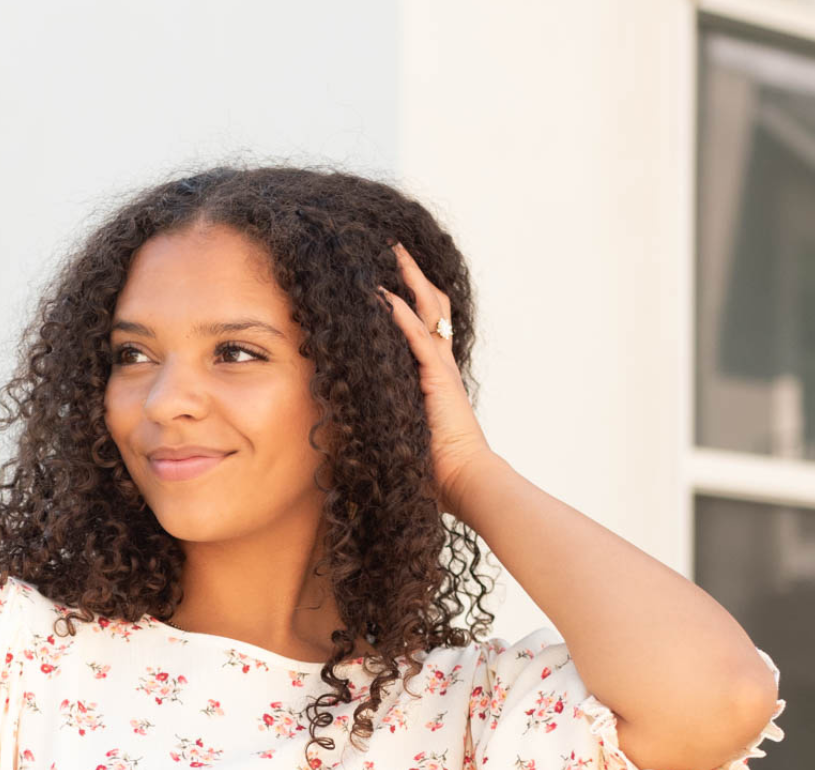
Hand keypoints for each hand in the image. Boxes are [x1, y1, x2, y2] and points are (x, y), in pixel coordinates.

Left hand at [376, 240, 496, 519]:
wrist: (462, 479)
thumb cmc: (433, 465)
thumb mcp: (402, 428)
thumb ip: (386, 411)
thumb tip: (351, 414)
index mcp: (434, 372)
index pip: (422, 321)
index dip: (408, 295)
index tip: (388, 274)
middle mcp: (439, 362)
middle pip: (429, 303)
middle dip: (411, 272)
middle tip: (393, 245)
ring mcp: (440, 367)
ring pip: (426, 308)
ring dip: (408, 278)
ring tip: (392, 251)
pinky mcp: (437, 377)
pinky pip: (417, 336)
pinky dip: (400, 313)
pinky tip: (383, 294)